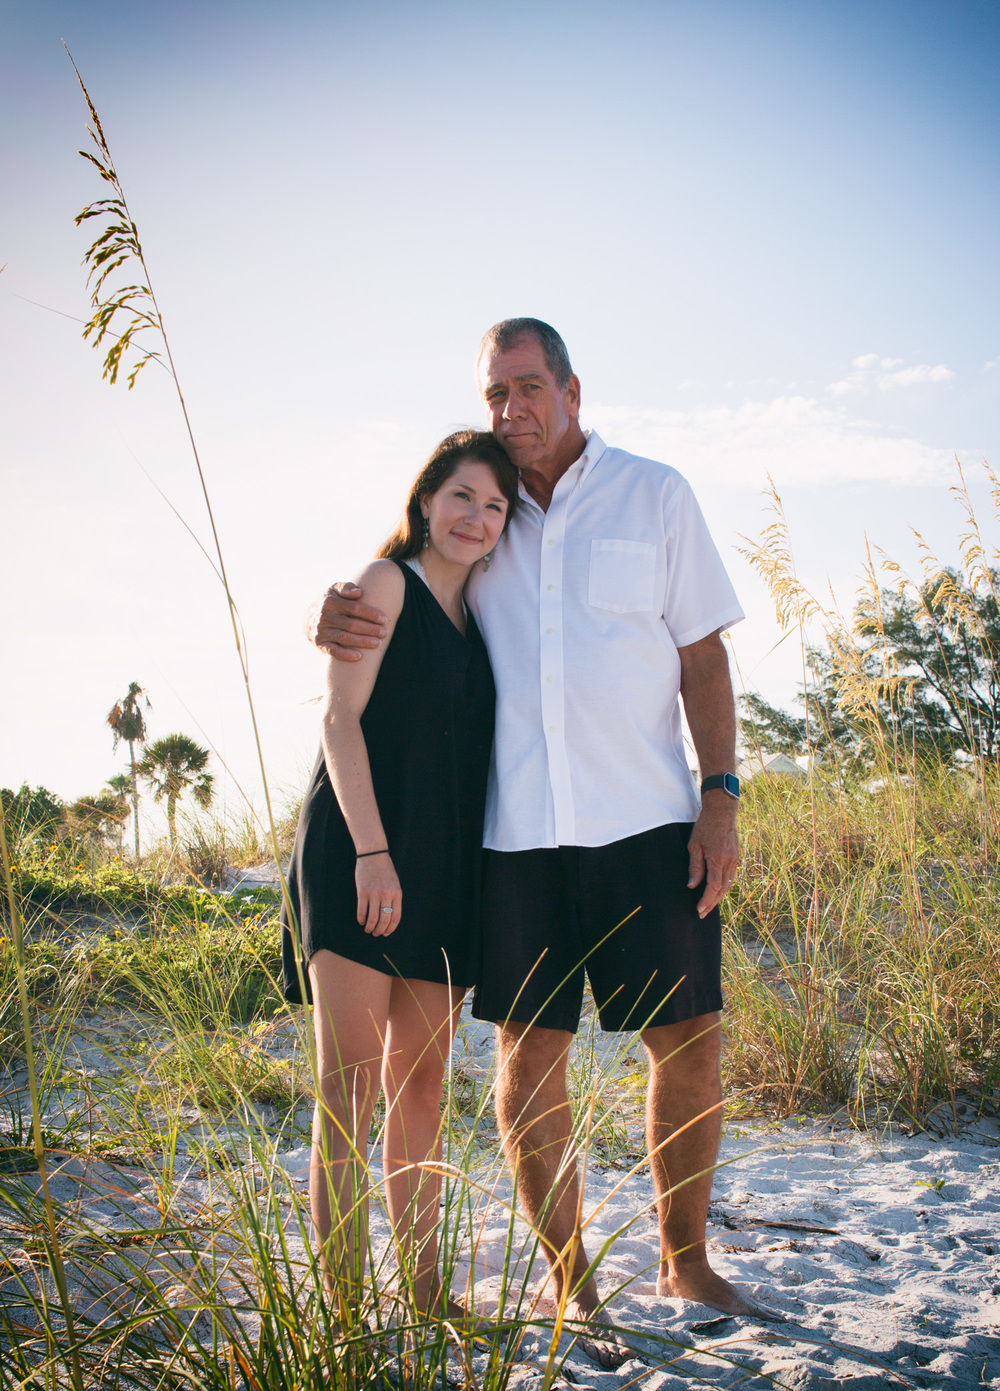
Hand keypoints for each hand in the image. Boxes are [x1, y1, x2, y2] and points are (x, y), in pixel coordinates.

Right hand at [305, 582, 387, 660]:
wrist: (308, 618)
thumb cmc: (329, 602)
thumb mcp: (334, 590)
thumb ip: (346, 588)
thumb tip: (359, 592)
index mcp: (330, 602)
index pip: (355, 608)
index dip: (371, 614)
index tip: (384, 619)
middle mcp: (324, 617)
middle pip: (352, 624)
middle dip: (370, 629)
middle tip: (384, 633)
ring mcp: (321, 631)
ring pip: (345, 638)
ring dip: (362, 642)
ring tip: (377, 643)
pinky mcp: (320, 643)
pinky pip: (333, 650)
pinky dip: (345, 654)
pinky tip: (359, 656)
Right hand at [356, 854, 401, 935]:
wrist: (373, 854)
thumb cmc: (384, 869)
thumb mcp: (394, 883)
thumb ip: (393, 898)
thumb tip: (389, 918)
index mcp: (397, 894)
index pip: (396, 918)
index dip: (390, 929)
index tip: (386, 934)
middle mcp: (387, 895)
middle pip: (384, 921)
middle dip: (379, 931)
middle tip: (375, 933)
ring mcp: (374, 893)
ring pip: (373, 918)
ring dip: (370, 927)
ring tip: (368, 929)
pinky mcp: (363, 892)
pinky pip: (362, 911)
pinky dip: (361, 919)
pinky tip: (361, 921)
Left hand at [687, 794, 738, 918]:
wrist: (721, 811)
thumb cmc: (705, 826)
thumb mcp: (694, 846)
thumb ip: (695, 867)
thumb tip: (692, 886)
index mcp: (718, 859)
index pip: (713, 887)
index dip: (706, 900)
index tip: (699, 909)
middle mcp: (729, 861)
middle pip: (722, 889)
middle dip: (712, 903)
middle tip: (702, 913)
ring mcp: (735, 859)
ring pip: (728, 884)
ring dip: (718, 897)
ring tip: (708, 906)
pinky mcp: (736, 857)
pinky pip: (730, 877)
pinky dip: (723, 887)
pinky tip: (716, 891)